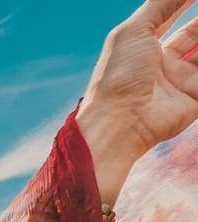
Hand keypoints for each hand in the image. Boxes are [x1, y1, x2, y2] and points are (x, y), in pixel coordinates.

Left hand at [78, 0, 197, 202]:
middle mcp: (162, 66)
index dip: (185, 2)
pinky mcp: (194, 101)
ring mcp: (179, 84)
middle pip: (195, 36)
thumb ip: (160, 5)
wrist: (119, 122)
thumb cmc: (119, 74)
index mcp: (143, 49)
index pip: (170, 18)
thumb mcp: (134, 31)